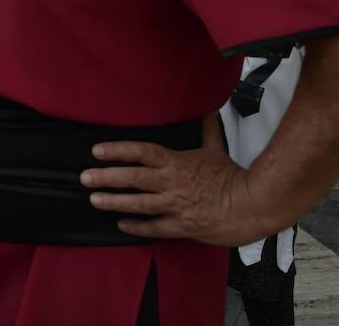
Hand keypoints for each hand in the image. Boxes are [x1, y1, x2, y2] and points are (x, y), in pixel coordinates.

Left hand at [80, 117, 271, 247]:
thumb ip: (207, 131)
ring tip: (95, 200)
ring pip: (138, 203)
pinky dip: (137, 227)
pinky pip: (155, 228)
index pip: (141, 152)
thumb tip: (207, 111)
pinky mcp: (183, 226)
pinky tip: (121, 225)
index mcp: (176, 162)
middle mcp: (171, 183)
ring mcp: (175, 205)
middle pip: (132, 178)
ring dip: (114, 202)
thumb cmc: (233, 177)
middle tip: (84, 177)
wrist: (253, 205)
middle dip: (106, 177)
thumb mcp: (216, 150)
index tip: (97, 151)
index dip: (117, 151)